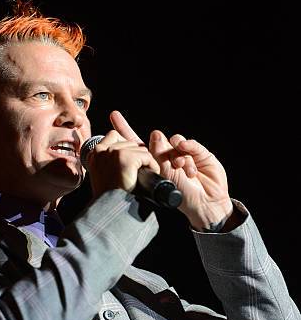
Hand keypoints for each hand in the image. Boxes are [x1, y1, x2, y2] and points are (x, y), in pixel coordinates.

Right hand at [86, 129, 160, 199]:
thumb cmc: (109, 198)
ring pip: (140, 149)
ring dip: (144, 163)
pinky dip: (151, 167)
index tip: (128, 164)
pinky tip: (144, 179)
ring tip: (137, 179)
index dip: (126, 148)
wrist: (110, 210)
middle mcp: (102, 150)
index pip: (114, 136)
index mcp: (94, 153)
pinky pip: (147, 156)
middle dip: (136, 157)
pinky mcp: (125, 158)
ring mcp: (113, 153)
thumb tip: (118, 151)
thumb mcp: (103, 175)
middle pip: (129, 142)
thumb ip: (107, 161)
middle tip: (133, 176)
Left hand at [110, 110, 232, 230]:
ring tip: (180, 169)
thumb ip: (157, 158)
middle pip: (158, 138)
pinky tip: (190, 166)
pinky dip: (190, 150)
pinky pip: (190, 143)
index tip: (114, 115)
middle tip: (168, 163)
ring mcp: (183, 152)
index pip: (137, 144)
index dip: (125, 129)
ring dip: (177, 155)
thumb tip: (156, 136)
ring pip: (174, 140)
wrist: (205, 204)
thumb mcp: (164, 179)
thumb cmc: (183, 197)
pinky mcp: (198, 151)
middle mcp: (167, 156)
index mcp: (154, 163)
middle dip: (160, 147)